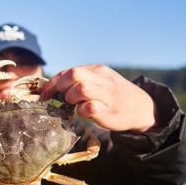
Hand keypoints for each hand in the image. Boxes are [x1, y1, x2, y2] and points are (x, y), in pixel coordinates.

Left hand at [41, 65, 156, 132]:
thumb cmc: (113, 96)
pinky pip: (90, 108)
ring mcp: (107, 95)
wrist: (140, 108)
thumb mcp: (99, 82)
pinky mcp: (109, 111)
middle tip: (61, 99)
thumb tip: (53, 88)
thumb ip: (80, 81)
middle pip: (74, 75)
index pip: (68, 71)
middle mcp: (102, 80)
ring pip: (81, 88)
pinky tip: (84, 113)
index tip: (45, 95)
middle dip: (61, 87)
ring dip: (71, 98)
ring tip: (74, 105)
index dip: (53, 83)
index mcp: (97, 70)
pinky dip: (82, 111)